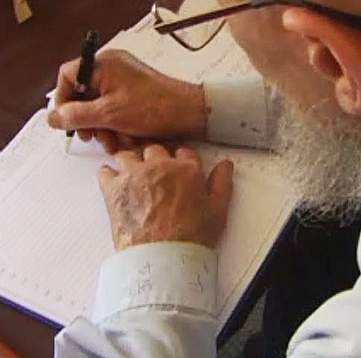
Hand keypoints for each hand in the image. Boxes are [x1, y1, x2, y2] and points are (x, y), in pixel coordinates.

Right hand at [48, 50, 205, 152]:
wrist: (188, 112)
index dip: (64, 100)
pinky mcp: (133, 91)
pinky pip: (114, 106)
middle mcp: (112, 67)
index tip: (68, 120)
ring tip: (113, 141)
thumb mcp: (108, 115)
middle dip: (87, 119)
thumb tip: (54, 117)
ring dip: (102, 126)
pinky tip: (124, 137)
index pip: (68, 76)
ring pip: (99, 104)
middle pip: (83, 93)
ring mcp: (123, 79)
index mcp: (103, 64)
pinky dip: (115, 123)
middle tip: (91, 135)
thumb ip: (76, 115)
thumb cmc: (155, 107)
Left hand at [98, 144, 233, 249]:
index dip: (179, 158)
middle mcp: (160, 165)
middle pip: (154, 149)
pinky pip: (105, 172)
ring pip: (128, 155)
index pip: (182, 150)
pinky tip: (113, 183)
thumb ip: (222, 183)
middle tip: (154, 173)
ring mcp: (135, 174)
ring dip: (130, 163)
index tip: (176, 166)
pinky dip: (108, 175)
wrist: (162, 259)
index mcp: (186, 169)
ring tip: (132, 176)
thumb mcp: (218, 210)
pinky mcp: (114, 188)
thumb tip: (225, 165)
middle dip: (155, 158)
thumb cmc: (190, 238)